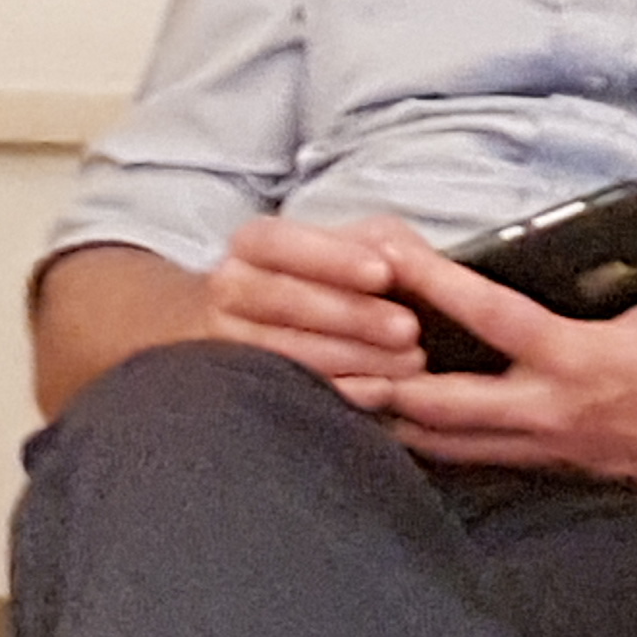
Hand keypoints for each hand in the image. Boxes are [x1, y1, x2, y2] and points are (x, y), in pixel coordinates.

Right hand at [202, 215, 425, 393]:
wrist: (315, 326)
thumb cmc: (346, 276)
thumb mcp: (368, 244)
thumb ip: (384, 244)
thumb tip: (393, 262)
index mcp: (252, 245)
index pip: (277, 242)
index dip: (330, 258)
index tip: (383, 273)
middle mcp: (229, 290)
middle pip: (282, 300)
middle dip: (351, 315)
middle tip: (408, 329)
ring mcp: (228, 342)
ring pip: (284, 351)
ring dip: (353, 357)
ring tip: (408, 362)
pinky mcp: (242, 388)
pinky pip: (288, 394)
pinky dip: (341, 391)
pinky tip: (383, 389)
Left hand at [369, 161, 636, 500]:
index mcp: (580, 361)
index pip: (492, 319)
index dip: (437, 286)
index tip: (391, 257)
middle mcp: (546, 410)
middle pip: (439, 400)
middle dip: (381, 374)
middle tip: (327, 343)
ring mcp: (538, 447)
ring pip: (441, 441)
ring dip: (389, 414)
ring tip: (339, 382)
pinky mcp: (539, 469)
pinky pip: (465, 459)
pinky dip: (422, 440)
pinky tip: (389, 423)